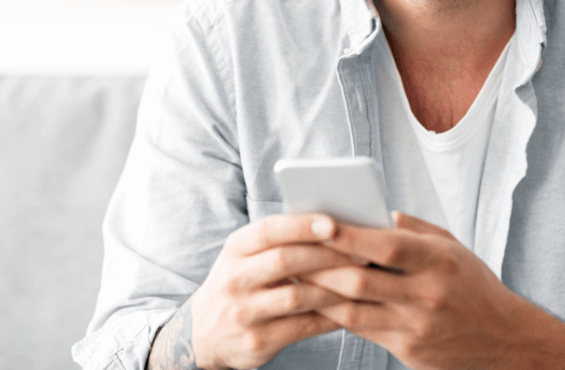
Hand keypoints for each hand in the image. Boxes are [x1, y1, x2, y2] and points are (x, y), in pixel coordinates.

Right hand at [155, 213, 353, 369]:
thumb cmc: (239, 283)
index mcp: (235, 249)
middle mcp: (235, 279)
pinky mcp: (257, 341)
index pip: (268, 231)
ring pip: (297, 296)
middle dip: (327, 254)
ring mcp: (244, 313)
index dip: (301, 226)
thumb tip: (332, 222)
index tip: (333, 223)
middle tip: (361, 252)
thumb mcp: (244, 256)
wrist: (202, 334)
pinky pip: (303, 327)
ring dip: (334, 287)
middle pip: (285, 260)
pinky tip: (349, 309)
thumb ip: (278, 240)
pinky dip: (330, 317)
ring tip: (361, 280)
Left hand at [303, 212, 564, 369]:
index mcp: (440, 261)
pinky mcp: (408, 351)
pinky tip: (318, 301)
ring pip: (352, 310)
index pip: (387, 246)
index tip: (320, 222)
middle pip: (361, 281)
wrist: (504, 340)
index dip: (350, 235)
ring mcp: (416, 327)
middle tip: (291, 252)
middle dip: (321, 267)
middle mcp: (427, 295)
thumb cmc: (474, 285)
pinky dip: (336, 314)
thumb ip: (414, 229)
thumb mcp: (453, 247)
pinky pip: (361, 330)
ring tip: (293, 278)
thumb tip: (375, 214)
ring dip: (319, 294)